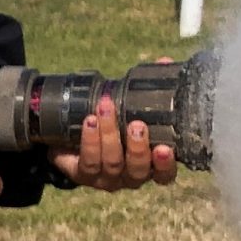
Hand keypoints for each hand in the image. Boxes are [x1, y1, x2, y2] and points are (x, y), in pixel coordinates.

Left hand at [49, 96, 177, 191]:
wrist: (74, 136)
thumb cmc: (115, 121)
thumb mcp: (132, 105)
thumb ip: (151, 88)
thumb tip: (164, 62)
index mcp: (150, 164)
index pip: (165, 174)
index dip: (166, 164)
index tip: (165, 148)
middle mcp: (131, 176)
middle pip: (138, 170)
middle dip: (137, 148)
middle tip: (136, 125)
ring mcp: (107, 178)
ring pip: (112, 163)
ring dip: (110, 136)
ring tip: (106, 111)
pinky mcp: (84, 175)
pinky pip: (88, 163)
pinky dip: (90, 142)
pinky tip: (90, 122)